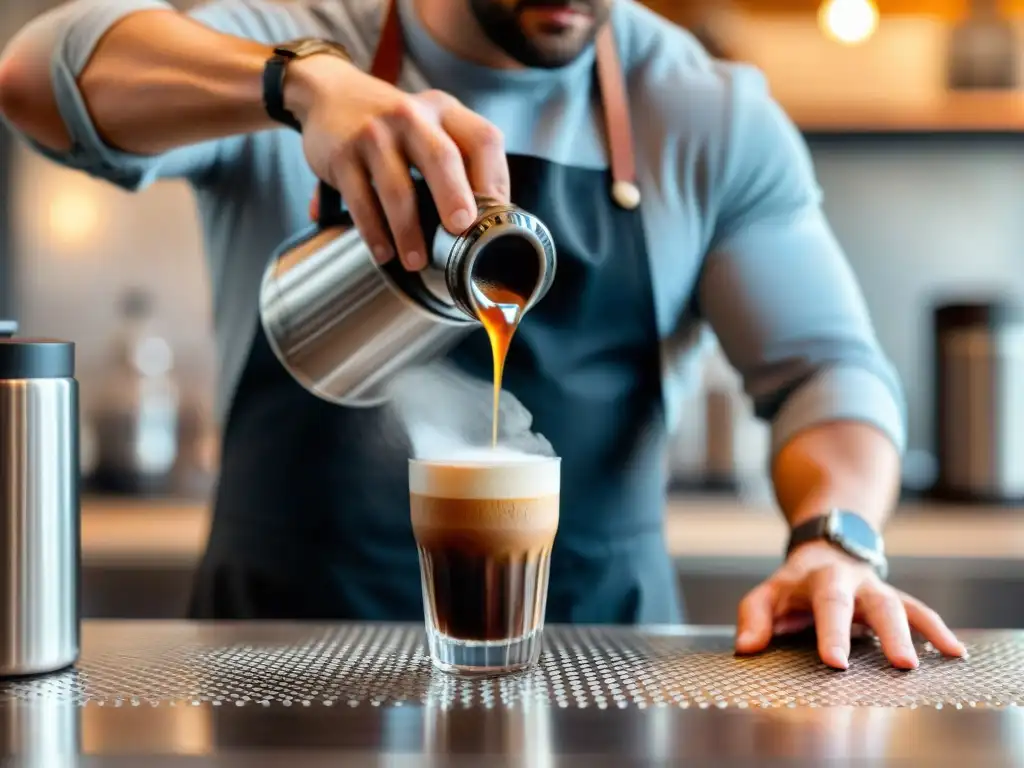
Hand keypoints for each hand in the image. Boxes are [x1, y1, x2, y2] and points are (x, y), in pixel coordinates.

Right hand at [286, 54, 509, 270]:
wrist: (330, 95)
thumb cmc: (393, 125)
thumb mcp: (431, 126)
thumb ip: (460, 161)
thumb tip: (490, 220)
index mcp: (444, 112)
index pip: (483, 139)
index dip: (495, 179)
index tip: (496, 216)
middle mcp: (412, 117)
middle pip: (441, 157)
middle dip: (453, 196)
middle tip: (460, 228)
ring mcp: (374, 134)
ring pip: (397, 188)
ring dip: (409, 231)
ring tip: (417, 261)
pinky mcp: (342, 155)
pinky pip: (360, 201)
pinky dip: (373, 232)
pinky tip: (383, 252)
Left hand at [734, 541, 966, 669]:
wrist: (825, 547)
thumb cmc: (793, 584)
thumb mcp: (767, 593)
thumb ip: (754, 618)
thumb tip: (747, 647)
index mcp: (821, 579)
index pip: (829, 604)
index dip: (833, 633)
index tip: (835, 662)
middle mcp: (855, 582)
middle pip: (877, 603)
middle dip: (889, 633)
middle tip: (900, 664)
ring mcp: (878, 589)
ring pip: (902, 606)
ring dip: (917, 633)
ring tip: (926, 664)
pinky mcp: (895, 599)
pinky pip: (921, 611)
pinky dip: (937, 630)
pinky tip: (955, 652)